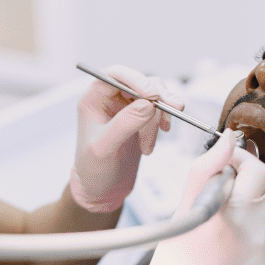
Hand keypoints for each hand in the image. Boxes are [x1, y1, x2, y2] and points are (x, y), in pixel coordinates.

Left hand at [69, 65, 183, 212]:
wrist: (102, 190)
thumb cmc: (93, 170)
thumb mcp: (104, 148)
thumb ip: (124, 124)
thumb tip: (148, 104)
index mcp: (93, 98)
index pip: (117, 74)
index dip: (137, 80)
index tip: (153, 96)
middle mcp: (110, 98)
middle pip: (141, 82)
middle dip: (157, 98)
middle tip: (170, 113)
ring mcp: (127, 107)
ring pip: (154, 95)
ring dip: (160, 116)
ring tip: (149, 144)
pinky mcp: (141, 118)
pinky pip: (160, 108)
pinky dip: (164, 121)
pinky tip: (156, 140)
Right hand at [89, 131, 264, 264]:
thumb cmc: (173, 256)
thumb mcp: (184, 207)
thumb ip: (207, 168)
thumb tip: (229, 138)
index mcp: (229, 215)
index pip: (256, 170)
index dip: (243, 160)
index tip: (229, 163)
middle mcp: (253, 233)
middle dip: (252, 178)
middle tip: (230, 181)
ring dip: (263, 197)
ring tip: (240, 201)